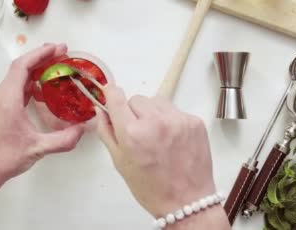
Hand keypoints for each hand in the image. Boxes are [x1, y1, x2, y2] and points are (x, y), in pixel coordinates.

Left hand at [0, 43, 85, 182]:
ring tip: (55, 68)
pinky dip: (29, 83)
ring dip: (34, 70)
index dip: (40, 54)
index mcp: (8, 98)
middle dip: (41, 58)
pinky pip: (15, 89)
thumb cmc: (3, 158)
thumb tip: (82, 130)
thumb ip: (63, 140)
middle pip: (20, 68)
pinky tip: (41, 91)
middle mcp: (1, 96)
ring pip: (16, 78)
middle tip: (61, 53)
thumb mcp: (37, 148)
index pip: (23, 66)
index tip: (58, 48)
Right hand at [97, 85, 221, 221]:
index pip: (116, 97)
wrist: (187, 201)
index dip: (112, 93)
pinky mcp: (194, 122)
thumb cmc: (151, 187)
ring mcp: (177, 120)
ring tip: (156, 134)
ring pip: (156, 101)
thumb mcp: (120, 162)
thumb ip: (107, 132)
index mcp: (132, 134)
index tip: (111, 93)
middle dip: (133, 111)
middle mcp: (155, 122)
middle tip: (138, 131)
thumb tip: (101, 110)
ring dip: (152, 112)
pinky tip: (171, 139)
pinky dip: (170, 120)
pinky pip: (175, 110)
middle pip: (136, 99)